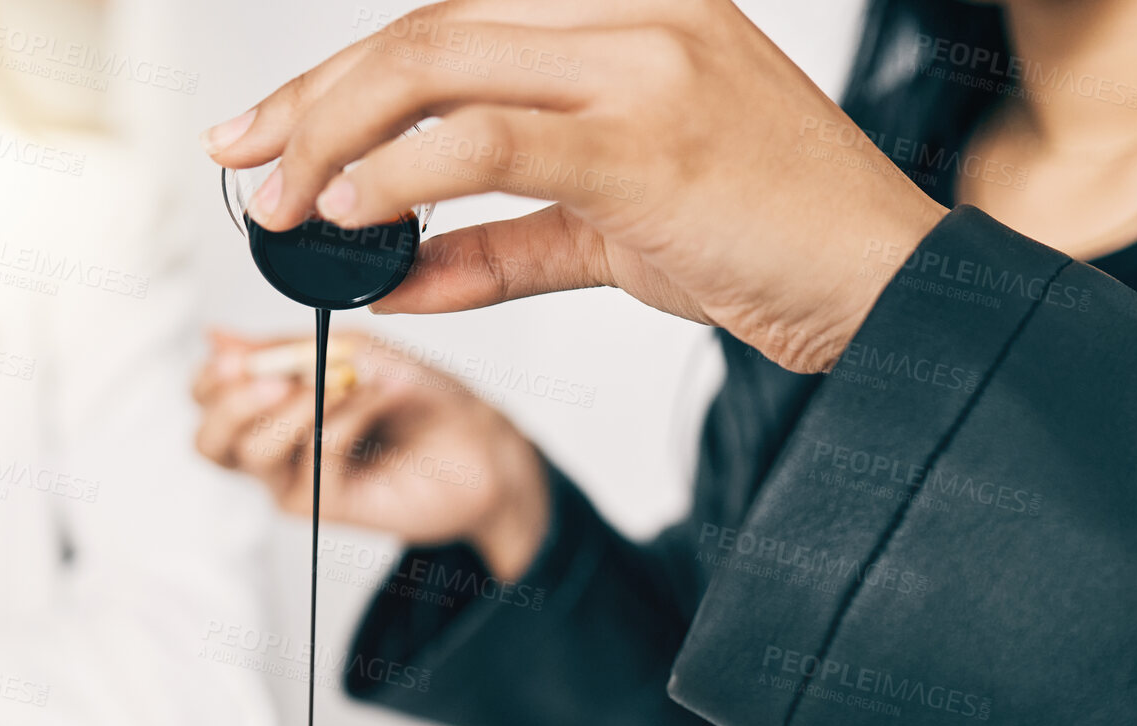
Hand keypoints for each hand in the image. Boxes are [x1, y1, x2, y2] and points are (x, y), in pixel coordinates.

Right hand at [192, 329, 547, 580]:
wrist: (481, 447)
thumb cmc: (422, 398)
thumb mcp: (353, 351)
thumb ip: (284, 348)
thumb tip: (214, 335)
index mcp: (270, 406)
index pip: (205, 398)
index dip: (211, 378)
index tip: (237, 354)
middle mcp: (277, 447)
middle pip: (209, 440)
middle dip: (231, 402)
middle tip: (272, 376)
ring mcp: (300, 479)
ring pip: (251, 454)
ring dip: (292, 408)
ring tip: (340, 381)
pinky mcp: (331, 504)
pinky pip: (313, 459)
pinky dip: (340, 420)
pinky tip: (372, 397)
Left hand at [200, 0, 948, 373]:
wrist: (890, 287)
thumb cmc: (776, 249)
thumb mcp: (624, 236)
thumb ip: (507, 244)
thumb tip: (397, 274)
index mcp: (637, 12)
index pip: (459, 20)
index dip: (349, 76)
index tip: (276, 131)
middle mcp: (640, 15)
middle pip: (430, 28)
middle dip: (313, 99)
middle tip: (246, 162)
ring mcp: (646, 67)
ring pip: (442, 63)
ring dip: (335, 133)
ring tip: (282, 203)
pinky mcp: (648, 142)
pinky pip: (490, 139)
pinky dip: (404, 173)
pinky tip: (349, 207)